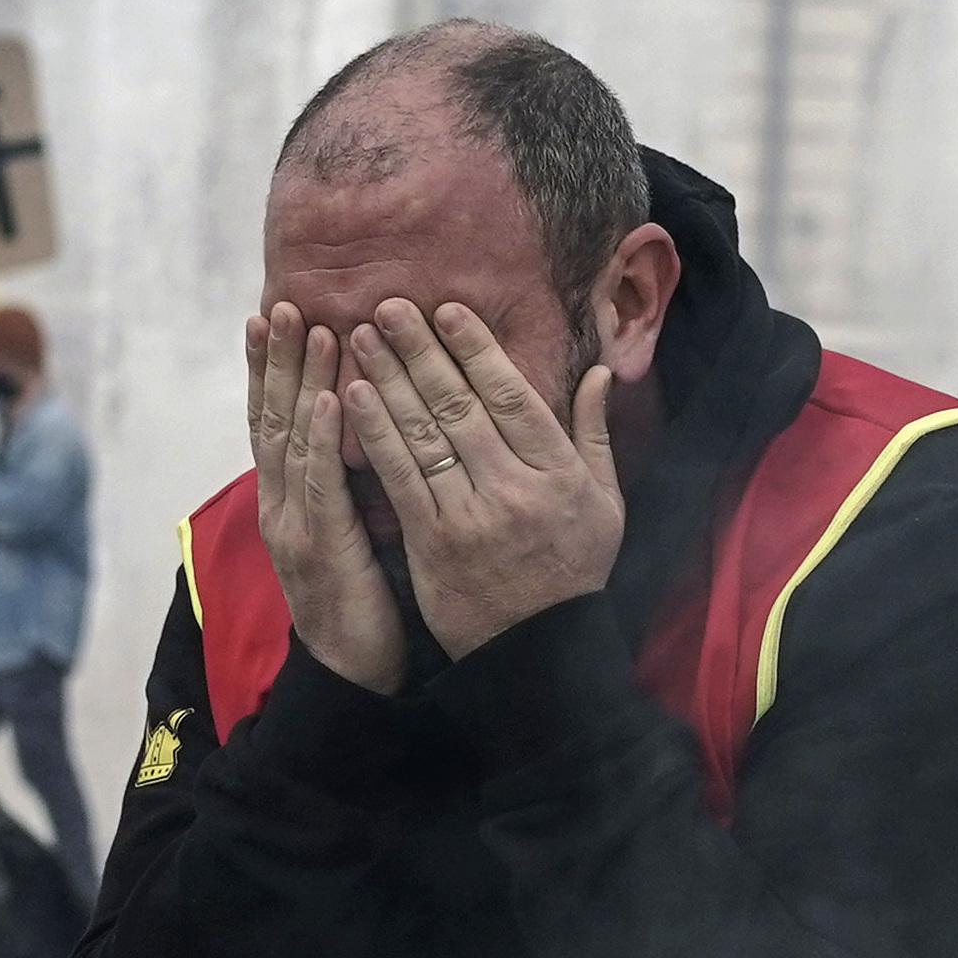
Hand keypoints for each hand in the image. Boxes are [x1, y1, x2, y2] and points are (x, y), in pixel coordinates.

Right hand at [247, 305, 404, 692]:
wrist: (353, 674)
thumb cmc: (362, 601)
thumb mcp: (348, 531)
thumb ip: (346, 482)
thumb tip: (360, 428)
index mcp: (286, 501)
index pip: (272, 422)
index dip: (268, 369)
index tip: (270, 316)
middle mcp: (280, 506)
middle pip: (271, 418)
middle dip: (276, 359)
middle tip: (281, 303)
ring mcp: (295, 527)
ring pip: (293, 439)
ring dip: (300, 380)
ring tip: (308, 327)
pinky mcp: (322, 549)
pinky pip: (322, 484)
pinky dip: (325, 438)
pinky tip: (334, 398)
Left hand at [343, 301, 622, 661]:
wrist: (539, 651)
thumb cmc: (574, 571)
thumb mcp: (604, 503)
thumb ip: (595, 434)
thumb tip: (599, 372)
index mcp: (558, 472)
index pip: (511, 395)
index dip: (476, 348)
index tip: (446, 309)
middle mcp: (514, 488)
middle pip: (460, 405)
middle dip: (420, 350)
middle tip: (387, 306)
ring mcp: (470, 515)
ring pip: (423, 433)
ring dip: (387, 379)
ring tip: (359, 336)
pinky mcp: (433, 543)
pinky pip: (398, 477)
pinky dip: (374, 434)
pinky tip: (352, 398)